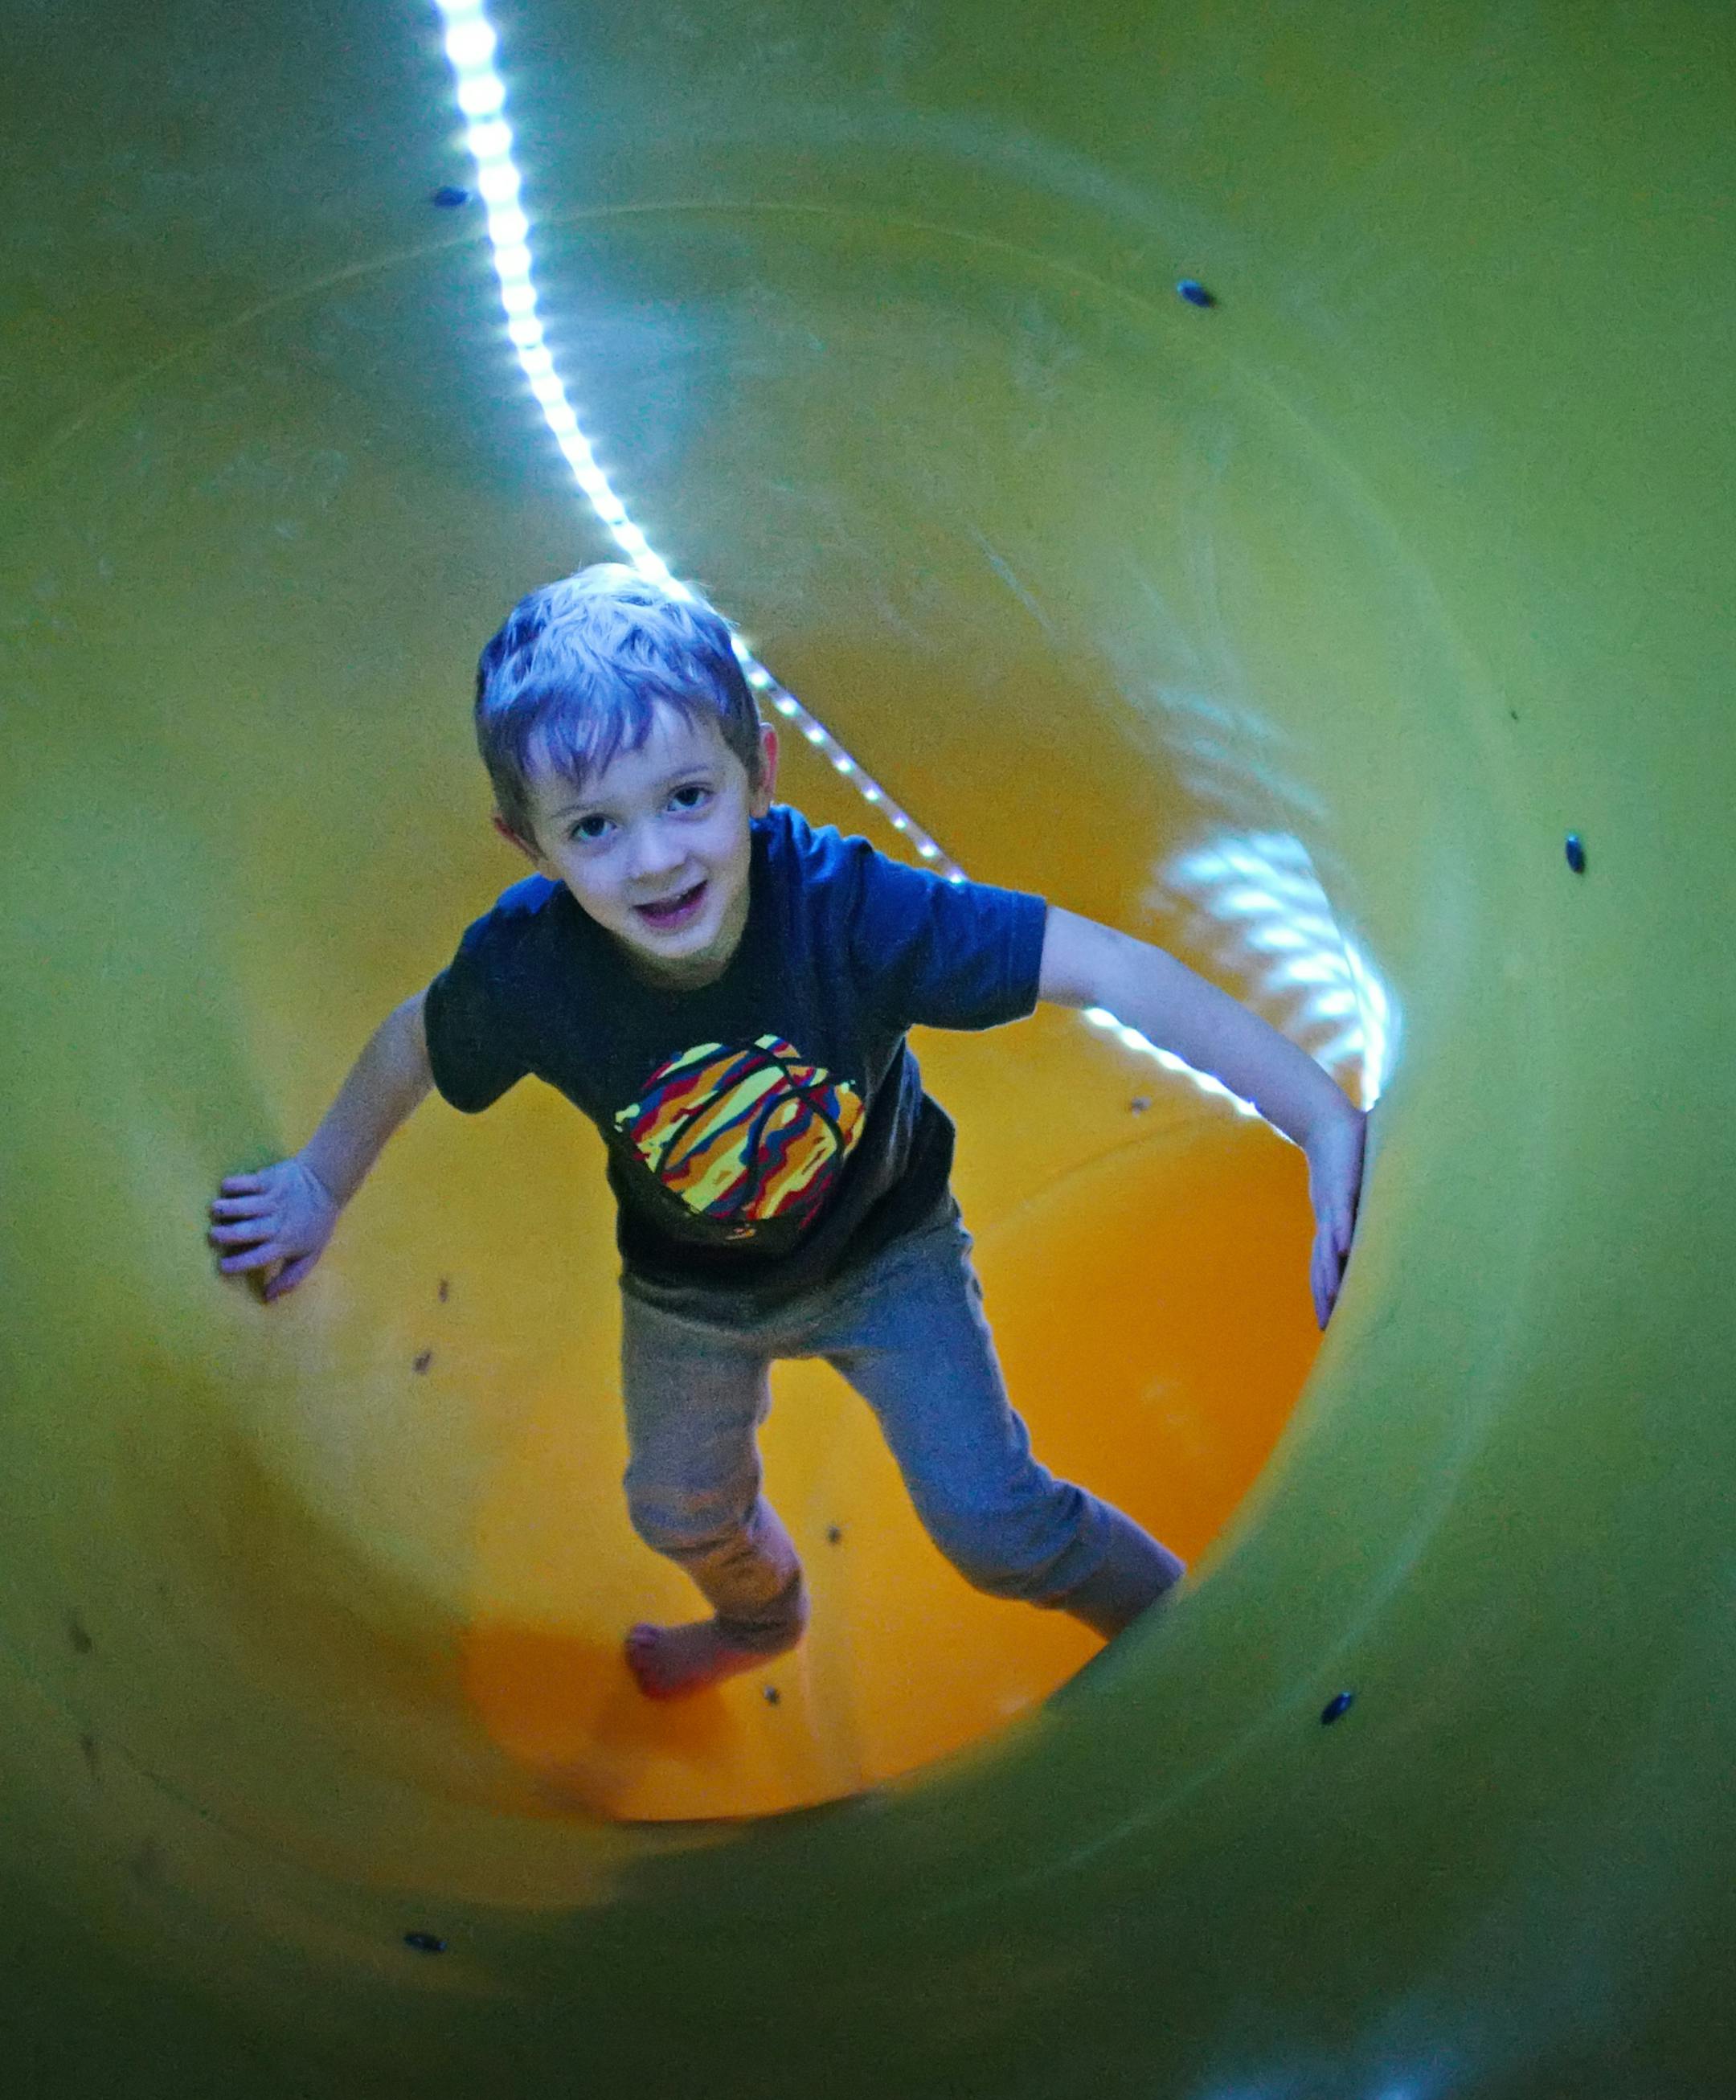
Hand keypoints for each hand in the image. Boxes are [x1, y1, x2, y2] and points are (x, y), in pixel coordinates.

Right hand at [208, 1157, 339, 1302]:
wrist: (326, 1183)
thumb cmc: (315, 1222)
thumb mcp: (310, 1254)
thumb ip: (291, 1277)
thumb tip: (267, 1298)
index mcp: (285, 1243)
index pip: (258, 1257)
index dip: (238, 1263)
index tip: (222, 1266)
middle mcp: (276, 1223)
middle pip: (247, 1232)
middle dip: (226, 1235)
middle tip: (213, 1235)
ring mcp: (272, 1200)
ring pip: (243, 1206)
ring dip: (226, 1209)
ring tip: (215, 1210)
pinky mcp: (268, 1179)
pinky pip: (245, 1183)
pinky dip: (232, 1185)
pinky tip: (225, 1189)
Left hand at [1304, 1103, 1366, 1330]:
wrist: (1324, 1121)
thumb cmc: (1344, 1155)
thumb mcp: (1358, 1188)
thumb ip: (1372, 1204)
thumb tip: (1395, 1212)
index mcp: (1332, 1224)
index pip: (1326, 1264)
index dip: (1327, 1292)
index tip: (1329, 1321)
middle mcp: (1329, 1220)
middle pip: (1323, 1265)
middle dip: (1324, 1297)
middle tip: (1327, 1329)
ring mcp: (1333, 1204)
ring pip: (1329, 1247)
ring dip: (1331, 1275)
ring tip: (1335, 1303)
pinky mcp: (1341, 1184)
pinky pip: (1342, 1212)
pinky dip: (1342, 1231)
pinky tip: (1345, 1251)